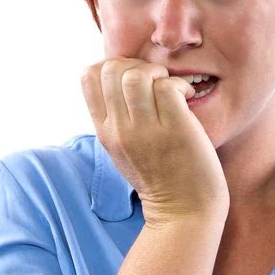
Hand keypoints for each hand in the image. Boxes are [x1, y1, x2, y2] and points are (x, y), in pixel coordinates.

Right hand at [80, 56, 229, 227]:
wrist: (184, 211)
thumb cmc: (158, 174)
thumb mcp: (122, 147)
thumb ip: (116, 116)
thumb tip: (120, 76)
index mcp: (104, 130)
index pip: (88, 76)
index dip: (111, 64)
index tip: (132, 76)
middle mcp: (119, 129)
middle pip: (111, 69)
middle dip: (135, 63)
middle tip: (154, 81)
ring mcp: (146, 130)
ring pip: (137, 75)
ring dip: (156, 72)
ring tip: (169, 87)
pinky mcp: (174, 130)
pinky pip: (168, 87)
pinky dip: (179, 84)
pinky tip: (186, 95)